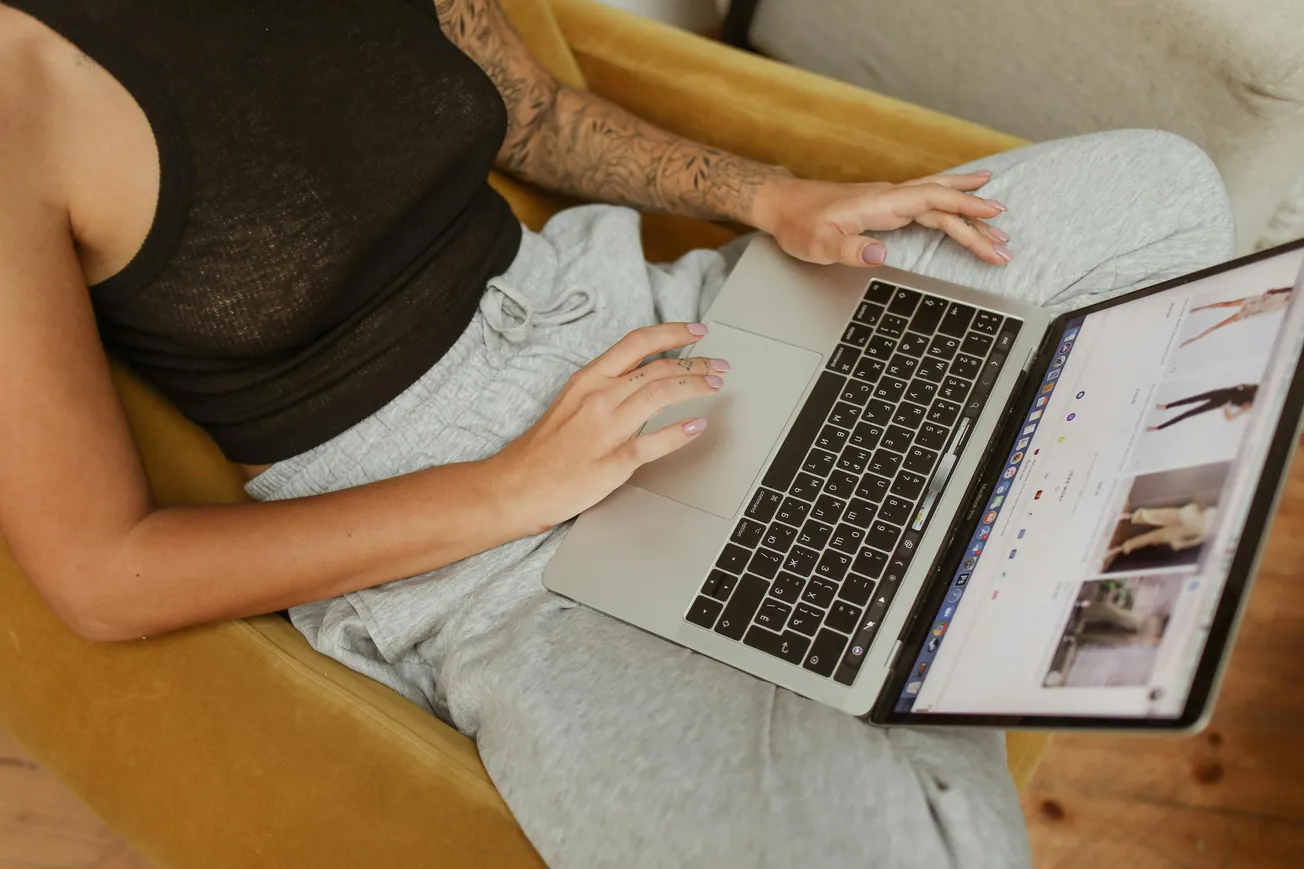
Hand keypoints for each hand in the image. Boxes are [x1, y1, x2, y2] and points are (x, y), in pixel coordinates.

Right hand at [488, 323, 727, 533]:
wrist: (513, 487)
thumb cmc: (542, 450)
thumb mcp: (570, 404)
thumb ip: (604, 390)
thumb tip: (641, 381)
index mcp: (588, 380)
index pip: (638, 343)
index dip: (673, 332)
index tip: (698, 331)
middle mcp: (599, 398)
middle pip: (658, 368)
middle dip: (696, 362)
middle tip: (720, 366)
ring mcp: (605, 430)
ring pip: (660, 395)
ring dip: (694, 387)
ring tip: (715, 386)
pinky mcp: (611, 463)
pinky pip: (652, 443)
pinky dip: (679, 433)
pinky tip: (697, 426)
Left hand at [751, 171, 1011, 267]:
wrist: (781, 204)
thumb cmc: (799, 224)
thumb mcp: (818, 243)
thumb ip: (848, 248)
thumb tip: (879, 254)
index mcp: (881, 202)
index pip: (933, 200)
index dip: (964, 209)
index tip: (993, 218)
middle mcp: (891, 196)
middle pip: (943, 202)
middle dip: (976, 221)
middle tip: (1006, 242)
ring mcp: (890, 200)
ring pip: (938, 200)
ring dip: (968, 212)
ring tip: (1000, 223)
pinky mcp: (886, 206)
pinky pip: (927, 201)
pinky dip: (951, 203)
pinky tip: (965, 200)